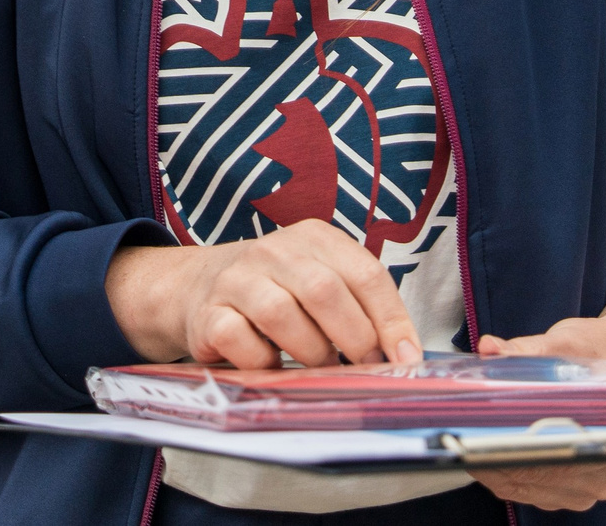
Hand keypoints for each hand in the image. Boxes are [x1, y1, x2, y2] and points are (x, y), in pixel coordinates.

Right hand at [105, 222, 422, 369]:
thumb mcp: (320, 280)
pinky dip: (264, 363)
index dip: (391, 321)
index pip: (365, 274)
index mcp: (314, 238)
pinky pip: (241, 343)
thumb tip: (402, 356)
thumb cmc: (276, 291)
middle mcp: (274, 251)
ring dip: (311, 352)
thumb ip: (358, 307)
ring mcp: (237, 280)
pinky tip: (272, 365)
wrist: (199, 286)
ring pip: (282, 315)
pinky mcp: (208, 313)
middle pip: (324, 291)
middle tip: (361, 366)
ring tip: (320, 366)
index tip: (406, 359)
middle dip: (353, 338)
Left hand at [468, 259, 605, 512]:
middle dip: (491, 456)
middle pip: (532, 478)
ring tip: (466, 438)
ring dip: (495, 465)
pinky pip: (530, 490)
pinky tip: (486, 447)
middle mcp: (601, 474)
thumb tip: (491, 349)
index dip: (501, 450)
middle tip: (456, 433)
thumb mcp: (567, 341)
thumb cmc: (599, 350)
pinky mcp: (573, 488)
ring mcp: (588, 487)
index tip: (467, 439)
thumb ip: (527, 349)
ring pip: (526, 487)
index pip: (545, 458)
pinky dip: (505, 471)